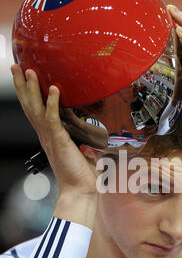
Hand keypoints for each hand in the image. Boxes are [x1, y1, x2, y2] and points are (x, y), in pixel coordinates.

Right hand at [11, 65, 98, 226]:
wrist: (80, 192)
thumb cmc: (81, 177)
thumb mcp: (83, 157)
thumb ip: (84, 149)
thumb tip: (88, 147)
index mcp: (49, 137)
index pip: (35, 110)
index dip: (29, 94)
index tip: (25, 78)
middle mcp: (46, 135)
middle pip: (29, 105)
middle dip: (22, 85)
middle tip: (16, 66)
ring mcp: (50, 138)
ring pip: (36, 108)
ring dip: (32, 89)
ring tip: (28, 70)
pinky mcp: (59, 140)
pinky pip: (52, 118)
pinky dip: (51, 103)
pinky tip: (52, 89)